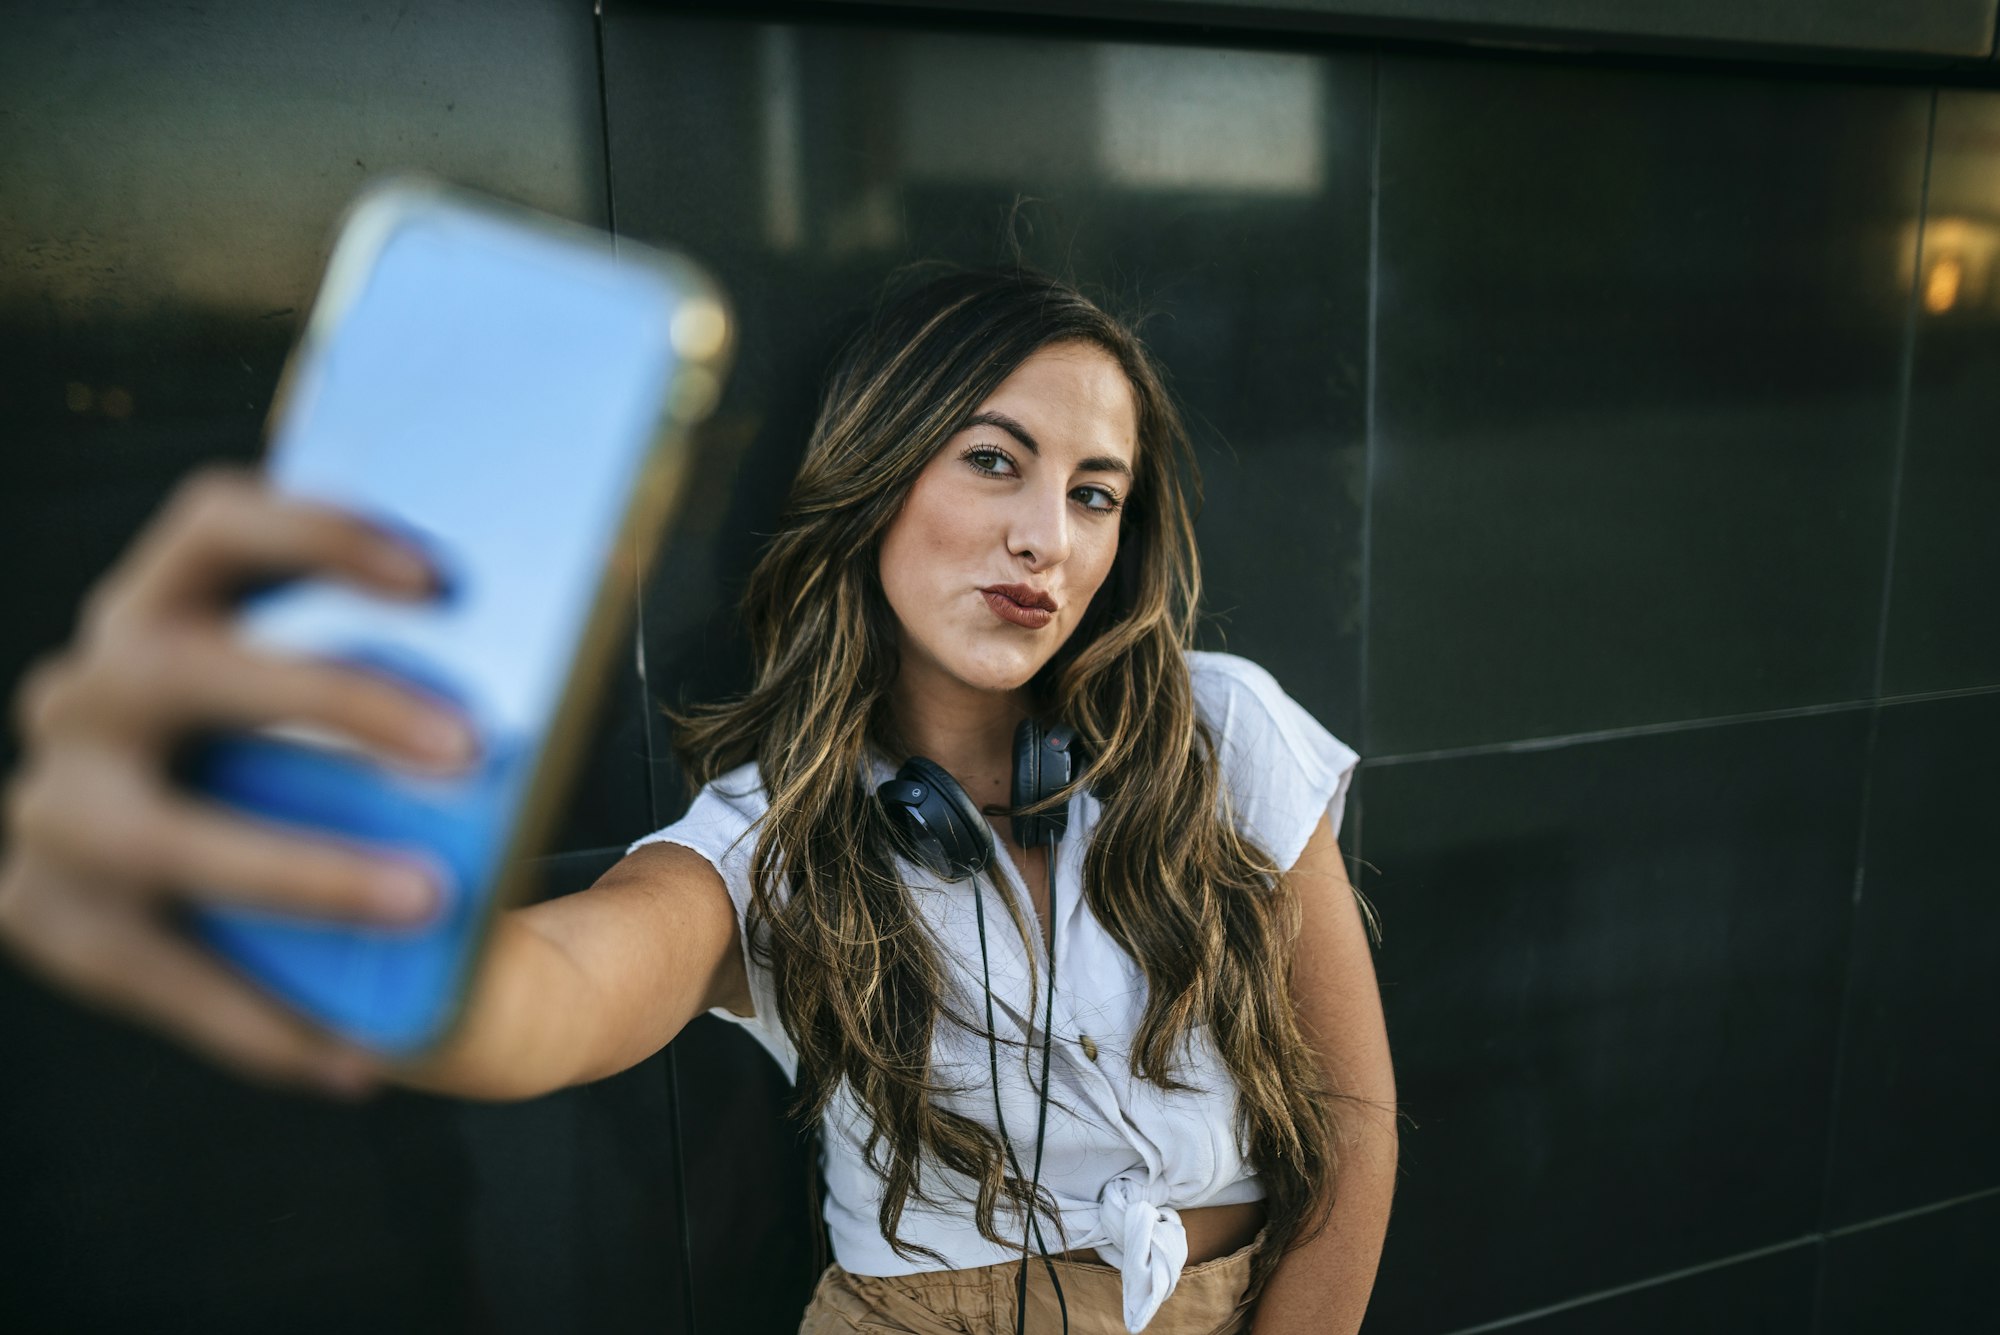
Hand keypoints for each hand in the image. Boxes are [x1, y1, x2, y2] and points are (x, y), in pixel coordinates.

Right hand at [0, 467, 476, 1098]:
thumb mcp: (351, 713)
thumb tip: (573, 621)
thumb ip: (416, 674)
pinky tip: (364, 1057)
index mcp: (160, 604)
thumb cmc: (314, 771)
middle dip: (335, 700)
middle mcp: (86, 692)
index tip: (450, 579)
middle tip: (471, 749)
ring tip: (428, 906)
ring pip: (163, 838)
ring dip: (300, 872)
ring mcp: (52, 807)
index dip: (322, 532)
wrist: (228, 888)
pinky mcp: (47, 918)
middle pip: (190, 669)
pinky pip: (161, 978)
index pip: (217, 526)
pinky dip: (267, 1021)